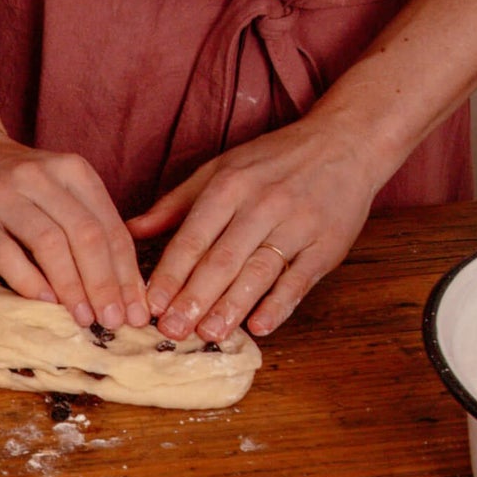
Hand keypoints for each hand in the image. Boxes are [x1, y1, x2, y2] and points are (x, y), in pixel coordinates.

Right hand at [0, 126, 149, 328]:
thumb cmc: (15, 184)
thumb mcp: (58, 189)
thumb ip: (86, 224)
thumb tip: (120, 287)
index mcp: (72, 170)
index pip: (109, 227)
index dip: (126, 273)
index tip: (135, 310)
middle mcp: (40, 177)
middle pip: (85, 234)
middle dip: (104, 283)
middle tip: (114, 319)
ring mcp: (3, 195)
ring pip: (49, 243)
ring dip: (71, 286)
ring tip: (83, 317)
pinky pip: (5, 253)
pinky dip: (28, 281)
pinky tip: (44, 302)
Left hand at [133, 117, 378, 340]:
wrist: (347, 141)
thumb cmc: (273, 161)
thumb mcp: (220, 169)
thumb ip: (175, 205)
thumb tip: (129, 231)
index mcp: (230, 186)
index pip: (193, 237)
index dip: (171, 274)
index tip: (151, 305)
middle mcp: (262, 205)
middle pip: (223, 259)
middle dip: (194, 298)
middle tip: (172, 331)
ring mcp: (297, 225)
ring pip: (259, 272)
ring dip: (232, 307)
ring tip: (208, 335)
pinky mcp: (327, 244)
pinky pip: (300, 279)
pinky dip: (280, 304)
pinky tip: (260, 327)